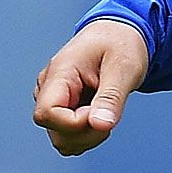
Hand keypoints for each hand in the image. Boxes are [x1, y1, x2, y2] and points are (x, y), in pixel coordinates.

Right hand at [31, 19, 150, 155]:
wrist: (119, 34)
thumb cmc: (120, 44)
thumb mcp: (124, 67)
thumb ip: (111, 98)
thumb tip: (101, 125)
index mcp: (60, 72)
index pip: (47, 113)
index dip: (75, 123)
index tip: (100, 112)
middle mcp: (49, 87)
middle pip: (54, 131)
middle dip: (86, 133)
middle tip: (109, 113)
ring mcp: (53, 98)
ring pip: (61, 138)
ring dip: (88, 136)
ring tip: (105, 110)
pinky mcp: (61, 108)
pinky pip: (68, 135)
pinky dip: (87, 134)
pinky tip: (99, 114)